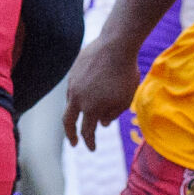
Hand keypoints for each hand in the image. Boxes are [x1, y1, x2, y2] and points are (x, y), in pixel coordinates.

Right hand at [63, 36, 140, 150]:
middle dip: (71, 135)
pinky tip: (87, 93)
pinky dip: (79, 96)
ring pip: (70, 103)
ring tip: (85, 114)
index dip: (90, 142)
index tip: (92, 149)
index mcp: (91, 109)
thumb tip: (102, 123)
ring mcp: (73, 84)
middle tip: (74, 143)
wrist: (116, 45)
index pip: (87, 132)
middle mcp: (77, 98)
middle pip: (68, 122)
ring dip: (76, 112)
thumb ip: (113, 114)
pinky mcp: (73, 71)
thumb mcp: (125, 99)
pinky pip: (73, 88)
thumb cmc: (125, 73)